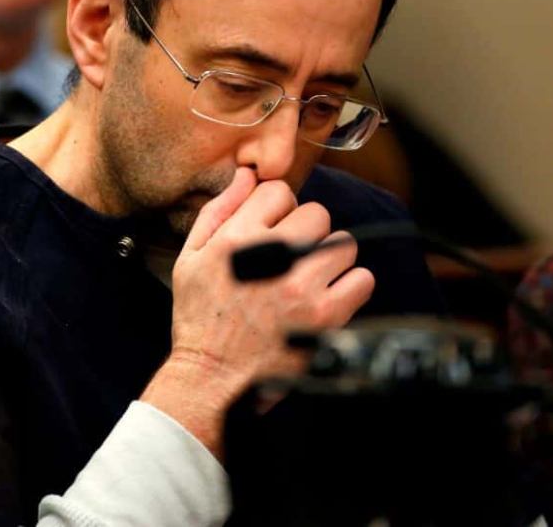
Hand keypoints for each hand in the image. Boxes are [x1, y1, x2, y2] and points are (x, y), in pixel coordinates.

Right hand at [141, 167, 374, 455]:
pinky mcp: (325, 316)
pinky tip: (329, 297)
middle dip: (306, 232)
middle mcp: (273, 256)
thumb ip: (219, 210)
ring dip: (331, 258)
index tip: (272, 231)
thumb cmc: (199, 318)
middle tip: (292, 258)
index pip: (279, 191)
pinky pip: (362, 279)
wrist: (212, 378)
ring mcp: (302, 286)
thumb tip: (247, 174)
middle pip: (316, 213)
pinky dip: (351, 286)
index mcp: (238, 237)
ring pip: (344, 243)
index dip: (277, 210)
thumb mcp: (190, 257)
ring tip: (311, 278)